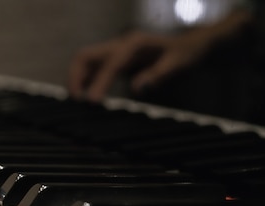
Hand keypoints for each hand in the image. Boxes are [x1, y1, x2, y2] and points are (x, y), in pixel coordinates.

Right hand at [68, 31, 207, 101]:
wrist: (188, 44)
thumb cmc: (184, 54)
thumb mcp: (177, 64)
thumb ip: (157, 75)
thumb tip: (138, 88)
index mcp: (134, 44)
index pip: (110, 63)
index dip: (99, 82)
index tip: (92, 102)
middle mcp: (120, 44)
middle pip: (86, 56)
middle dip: (75, 77)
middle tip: (76, 100)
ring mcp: (115, 51)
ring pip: (85, 61)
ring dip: (76, 79)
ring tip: (77, 101)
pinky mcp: (114, 60)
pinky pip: (92, 68)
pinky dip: (84, 81)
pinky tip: (85, 95)